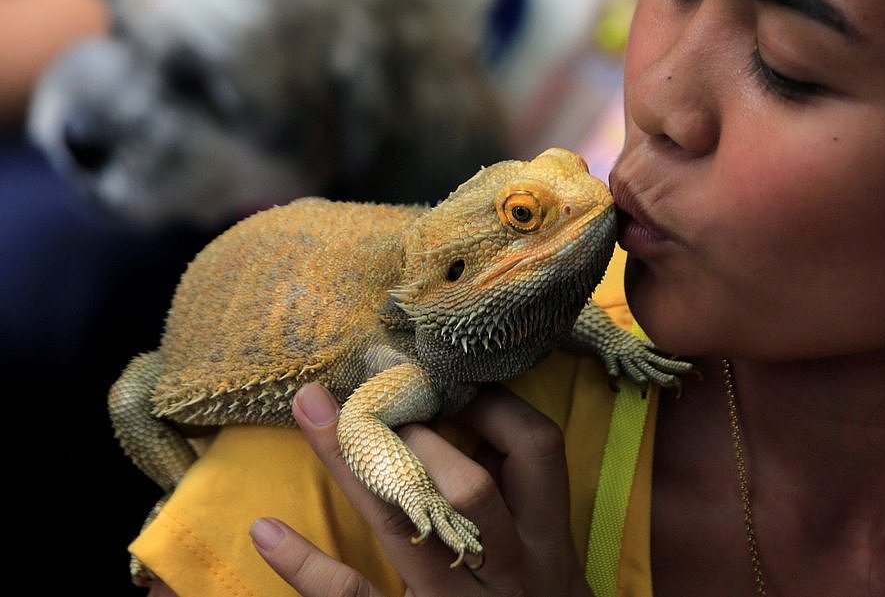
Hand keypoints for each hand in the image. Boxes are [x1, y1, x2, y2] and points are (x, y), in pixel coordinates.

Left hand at [251, 382, 593, 596]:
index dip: (490, 401)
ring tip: (314, 413)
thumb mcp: (549, 544)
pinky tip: (266, 531)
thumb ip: (516, 485)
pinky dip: (308, 568)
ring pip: (405, 530)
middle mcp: (510, 570)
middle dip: (421, 435)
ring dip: (356, 466)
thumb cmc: (539, 596)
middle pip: (469, 488)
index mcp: (548, 535)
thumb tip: (462, 405)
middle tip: (379, 399)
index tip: (446, 377)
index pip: (534, 447)